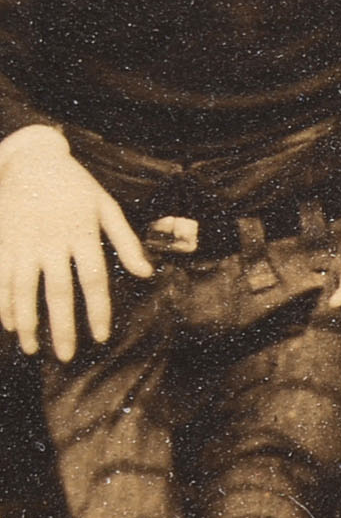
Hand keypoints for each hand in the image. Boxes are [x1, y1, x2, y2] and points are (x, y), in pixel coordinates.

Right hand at [0, 126, 151, 362]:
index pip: (94, 279)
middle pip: (58, 292)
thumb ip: (126, 241)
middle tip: (66, 357)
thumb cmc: (76, 186)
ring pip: (23, 290)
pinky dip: (2, 303)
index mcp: (83, 233)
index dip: (98, 310)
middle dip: (62, 327)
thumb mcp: (107, 206)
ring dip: (28, 322)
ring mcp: (22, 242)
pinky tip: (9, 325)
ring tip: (32, 349)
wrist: (30, 160)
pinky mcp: (1, 241)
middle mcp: (51, 241)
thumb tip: (148, 273)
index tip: (101, 337)